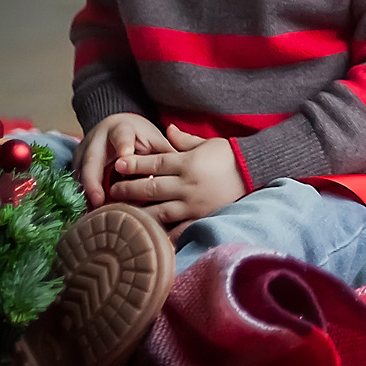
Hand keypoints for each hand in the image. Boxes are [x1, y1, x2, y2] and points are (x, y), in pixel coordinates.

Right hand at [76, 113, 173, 207]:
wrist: (118, 127)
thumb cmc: (141, 137)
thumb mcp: (154, 140)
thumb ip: (165, 154)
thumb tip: (184, 171)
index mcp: (122, 129)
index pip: (122, 136)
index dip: (123, 146)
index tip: (125, 157)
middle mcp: (98, 138)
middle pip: (92, 158)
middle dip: (93, 181)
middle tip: (99, 201)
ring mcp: (84, 150)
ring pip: (80, 173)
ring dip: (85, 194)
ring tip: (93, 214)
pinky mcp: (76, 163)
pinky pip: (77, 182)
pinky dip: (82, 198)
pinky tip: (89, 214)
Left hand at [107, 124, 245, 226]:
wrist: (253, 172)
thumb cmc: (229, 155)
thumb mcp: (207, 143)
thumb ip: (184, 139)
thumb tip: (168, 130)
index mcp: (187, 163)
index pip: (155, 163)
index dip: (135, 164)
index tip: (118, 164)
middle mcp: (187, 184)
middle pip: (151, 188)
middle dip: (129, 189)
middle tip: (112, 191)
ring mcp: (193, 203)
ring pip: (159, 211)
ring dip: (138, 213)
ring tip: (122, 214)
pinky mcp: (200, 217)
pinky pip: (177, 229)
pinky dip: (163, 234)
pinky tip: (148, 236)